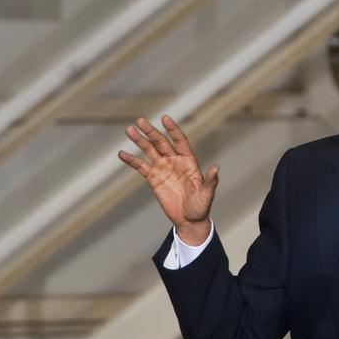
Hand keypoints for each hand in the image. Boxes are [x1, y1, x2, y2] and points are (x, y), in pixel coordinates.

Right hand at [119, 115, 217, 243]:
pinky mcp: (154, 179)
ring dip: (140, 140)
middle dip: (151, 131)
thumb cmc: (201, 206)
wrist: (189, 219)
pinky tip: (122, 153)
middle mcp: (175, 161)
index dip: (173, 129)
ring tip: (129, 129)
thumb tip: (216, 168)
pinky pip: (141, 167)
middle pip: (161, 142)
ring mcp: (163, 168)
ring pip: (149, 150)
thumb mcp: (207, 194)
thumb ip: (211, 181)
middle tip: (140, 120)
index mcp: (189, 161)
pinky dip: (132, 160)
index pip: (180, 140)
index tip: (165, 118)